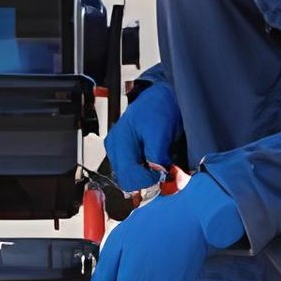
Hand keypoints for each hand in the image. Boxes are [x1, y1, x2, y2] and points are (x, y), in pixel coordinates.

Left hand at [90, 175, 245, 280]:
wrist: (194, 218)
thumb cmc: (155, 224)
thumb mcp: (119, 240)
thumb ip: (104, 271)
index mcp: (131, 278)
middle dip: (129, 280)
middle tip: (136, 253)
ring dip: (145, 274)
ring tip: (154, 249)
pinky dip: (161, 273)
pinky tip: (166, 255)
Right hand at [104, 78, 181, 192]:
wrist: (161, 97)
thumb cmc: (158, 108)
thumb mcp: (160, 131)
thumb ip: (156, 154)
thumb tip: (158, 174)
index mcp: (119, 142)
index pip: (128, 175)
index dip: (148, 181)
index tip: (164, 177)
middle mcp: (114, 149)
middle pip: (127, 180)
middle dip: (147, 182)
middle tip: (165, 174)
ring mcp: (118, 152)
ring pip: (130, 179)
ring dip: (147, 178)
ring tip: (161, 165)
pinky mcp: (125, 155)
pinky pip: (133, 173)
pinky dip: (146, 173)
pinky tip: (155, 164)